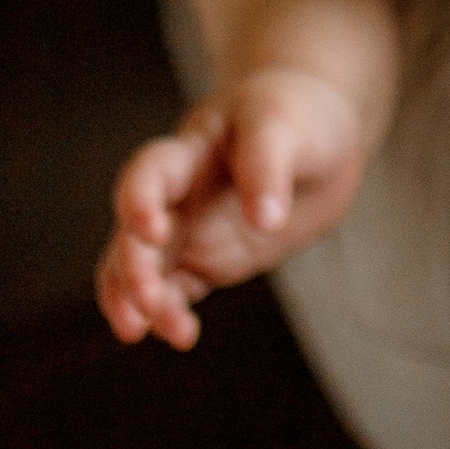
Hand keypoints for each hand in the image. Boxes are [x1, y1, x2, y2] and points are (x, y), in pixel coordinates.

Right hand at [96, 68, 372, 351]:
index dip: (140, 200)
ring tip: (169, 330)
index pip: (150, 174)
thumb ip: (268, 166)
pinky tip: (181, 334)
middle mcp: (177, 195)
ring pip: (144, 270)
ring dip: (141, 301)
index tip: (152, 231)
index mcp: (190, 151)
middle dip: (133, 269)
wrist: (315, 133)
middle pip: (134, 233)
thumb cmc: (294, 114)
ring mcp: (189, 231)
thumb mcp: (284, 124)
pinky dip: (168, 314)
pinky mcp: (207, 261)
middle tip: (149, 303)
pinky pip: (175, 292)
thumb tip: (264, 221)